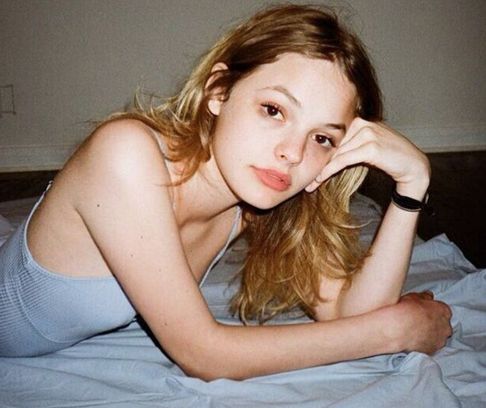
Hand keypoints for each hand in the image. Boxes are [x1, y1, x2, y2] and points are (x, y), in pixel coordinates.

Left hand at [306, 118, 430, 198]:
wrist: (413, 166)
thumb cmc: (388, 159)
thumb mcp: (366, 149)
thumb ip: (349, 147)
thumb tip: (326, 157)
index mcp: (360, 121)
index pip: (333, 138)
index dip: (319, 154)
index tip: (307, 168)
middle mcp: (363, 123)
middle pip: (333, 146)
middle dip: (318, 164)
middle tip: (304, 179)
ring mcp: (367, 133)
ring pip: (336, 154)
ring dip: (321, 171)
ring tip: (310, 185)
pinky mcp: (370, 146)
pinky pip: (343, 160)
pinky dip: (329, 171)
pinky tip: (319, 180)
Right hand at [389, 291, 452, 354]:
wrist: (398, 329)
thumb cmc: (406, 310)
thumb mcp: (414, 296)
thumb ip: (424, 296)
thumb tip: (429, 295)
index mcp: (444, 310)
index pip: (443, 309)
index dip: (433, 310)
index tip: (425, 311)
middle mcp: (446, 326)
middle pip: (443, 325)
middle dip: (434, 323)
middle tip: (420, 321)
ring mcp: (440, 340)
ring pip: (438, 337)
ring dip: (430, 334)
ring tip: (415, 331)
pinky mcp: (432, 351)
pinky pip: (430, 346)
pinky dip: (424, 343)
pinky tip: (413, 339)